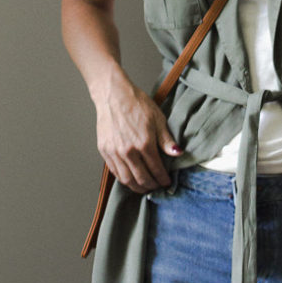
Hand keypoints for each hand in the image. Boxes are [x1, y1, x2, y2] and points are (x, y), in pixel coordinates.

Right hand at [94, 71, 181, 192]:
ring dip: (137, 187)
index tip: (166, 182)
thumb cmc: (136, 104)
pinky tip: (130, 178)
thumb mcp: (158, 119)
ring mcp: (115, 152)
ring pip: (127, 179)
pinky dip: (124, 179)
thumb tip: (177, 154)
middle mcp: (128, 151)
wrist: (113, 95)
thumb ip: (166, 140)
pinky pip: (115, 172)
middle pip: (142, 179)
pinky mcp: (104, 151)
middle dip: (151, 187)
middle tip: (157, 187)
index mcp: (144, 144)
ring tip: (144, 187)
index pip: (156, 170)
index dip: (163, 179)